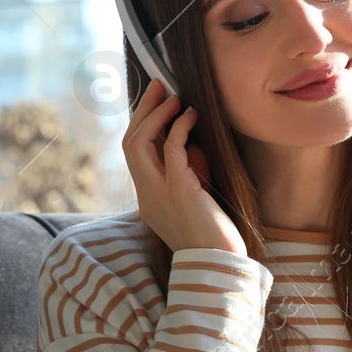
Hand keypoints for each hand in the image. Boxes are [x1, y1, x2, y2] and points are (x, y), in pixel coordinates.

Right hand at [122, 78, 245, 255]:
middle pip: (130, 144)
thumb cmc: (215, 237)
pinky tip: (191, 115)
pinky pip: (171, 150)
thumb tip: (192, 142)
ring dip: (155, 115)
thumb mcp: (197, 198)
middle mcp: (147, 196)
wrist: (221, 267)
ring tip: (173, 97)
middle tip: (158, 85)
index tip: (155, 101)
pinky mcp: (180, 191)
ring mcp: (159, 194)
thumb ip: (190, 172)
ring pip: (139, 144)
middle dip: (142, 110)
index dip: (141, 124)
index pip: (134, 154)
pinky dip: (179, 128)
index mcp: (149, 199)